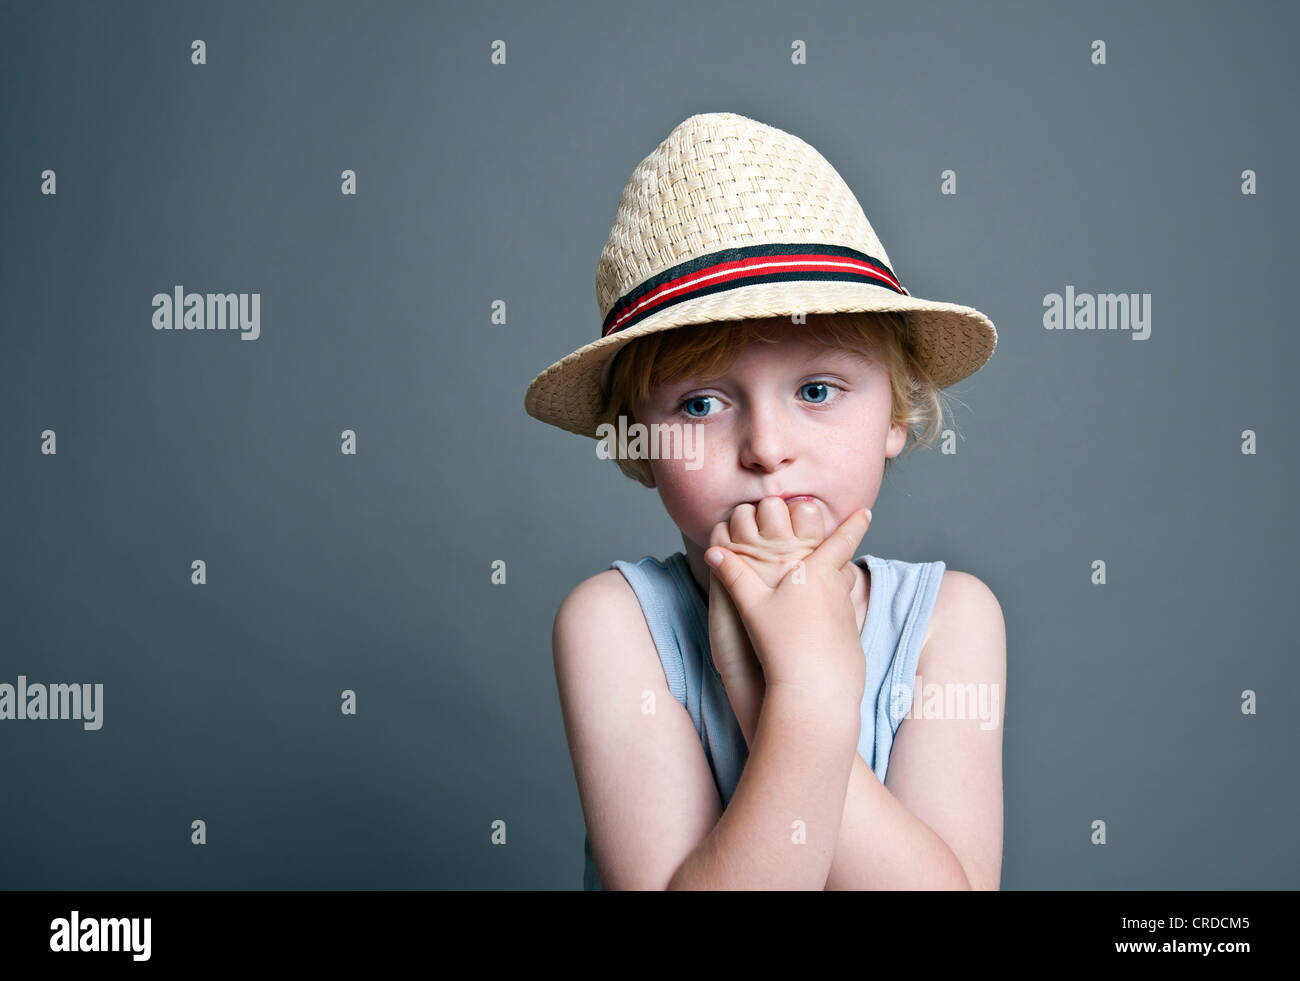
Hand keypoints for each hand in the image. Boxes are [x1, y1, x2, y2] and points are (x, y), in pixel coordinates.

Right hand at [706, 501, 870, 702]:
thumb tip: (712, 551)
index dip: (854, 524)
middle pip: (843, 562)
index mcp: (817, 574)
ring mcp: (846, 613)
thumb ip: (734, 576)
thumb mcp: (752, 606)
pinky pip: (842, 611)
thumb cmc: (781, 643)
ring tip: (824, 581)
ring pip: (843, 588)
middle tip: (838, 540)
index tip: (866, 511)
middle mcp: (836, 590)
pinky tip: (817, 619)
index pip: (842, 540)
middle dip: (840, 550)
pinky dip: (833, 607)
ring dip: (836, 580)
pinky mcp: (849, 634)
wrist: (813, 688)